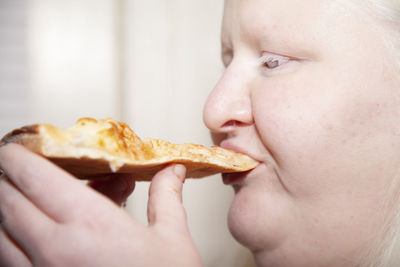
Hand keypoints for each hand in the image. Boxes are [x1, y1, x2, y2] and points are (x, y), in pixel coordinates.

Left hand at [0, 144, 202, 266]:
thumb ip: (166, 197)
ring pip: (0, 233)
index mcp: (91, 224)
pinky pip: (8, 262)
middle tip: (16, 169)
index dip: (19, 156)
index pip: (35, 176)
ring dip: (7, 210)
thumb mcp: (172, 239)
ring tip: (23, 200)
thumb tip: (171, 172)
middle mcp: (55, 249)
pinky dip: (10, 242)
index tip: (17, 148)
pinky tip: (31, 237)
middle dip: (8, 178)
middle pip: (7, 199)